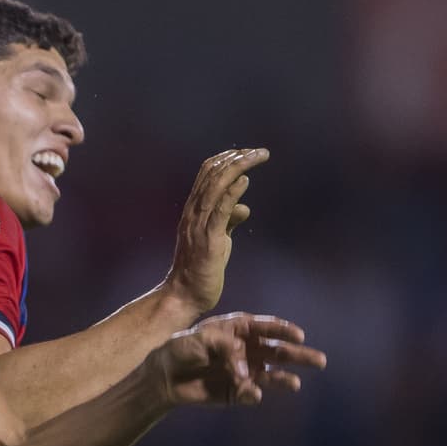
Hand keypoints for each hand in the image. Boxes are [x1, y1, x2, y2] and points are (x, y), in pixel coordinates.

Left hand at [151, 312, 326, 406]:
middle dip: (299, 355)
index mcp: (238, 329)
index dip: (284, 330)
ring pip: (272, 375)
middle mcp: (247, 349)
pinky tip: (253, 393)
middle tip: (320, 361)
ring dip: (284, 379)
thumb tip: (246, 372)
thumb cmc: (181, 350)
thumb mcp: (199, 339)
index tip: (299, 336)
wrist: (165, 376)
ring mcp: (245, 371)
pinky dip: (254, 393)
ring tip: (294, 384)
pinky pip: (252, 393)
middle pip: (279, 351)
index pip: (266, 327)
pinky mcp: (238, 391)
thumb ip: (226, 348)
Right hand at [163, 148, 268, 314]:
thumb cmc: (201, 268)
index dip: (226, 159)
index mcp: (194, 210)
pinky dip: (231, 192)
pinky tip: (245, 181)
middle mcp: (193, 212)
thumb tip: (244, 207)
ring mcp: (198, 224)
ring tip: (258, 156)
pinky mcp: (208, 238)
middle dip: (237, 157)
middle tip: (260, 152)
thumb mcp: (218, 239)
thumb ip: (228, 221)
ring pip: (215, 185)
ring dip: (238, 167)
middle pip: (212, 173)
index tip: (247, 153)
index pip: (206, 173)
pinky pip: (219, 209)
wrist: (185, 293)